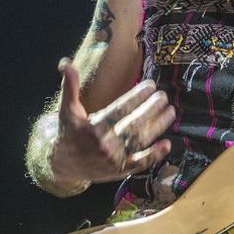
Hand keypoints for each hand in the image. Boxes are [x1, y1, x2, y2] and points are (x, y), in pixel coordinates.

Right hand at [48, 58, 174, 186]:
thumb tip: (66, 63)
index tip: (150, 85)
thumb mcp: (66, 110)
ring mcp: (114, 159)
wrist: (63, 165)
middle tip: (163, 95)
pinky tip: (167, 144)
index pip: (120, 109)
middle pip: (134, 124)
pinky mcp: (120, 170)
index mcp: (93, 127)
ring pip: (140, 140)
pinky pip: (140, 163)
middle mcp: (105, 144)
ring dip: (158, 126)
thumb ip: (69, 87)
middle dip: (151, 108)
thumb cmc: (68, 134)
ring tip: (171, 111)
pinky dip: (154, 155)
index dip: (136, 96)